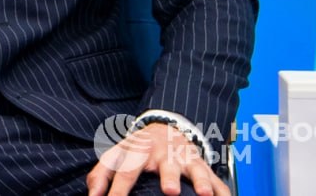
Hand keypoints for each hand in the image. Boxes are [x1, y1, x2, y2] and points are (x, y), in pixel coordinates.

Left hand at [86, 123, 229, 195]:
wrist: (166, 127)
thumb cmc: (138, 149)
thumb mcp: (117, 154)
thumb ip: (102, 173)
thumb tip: (92, 195)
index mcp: (139, 151)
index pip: (126, 171)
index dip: (118, 189)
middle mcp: (164, 154)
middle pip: (166, 166)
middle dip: (169, 178)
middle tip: (170, 191)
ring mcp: (186, 159)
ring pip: (196, 169)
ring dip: (200, 181)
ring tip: (203, 194)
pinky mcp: (203, 166)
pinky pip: (217, 180)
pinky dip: (223, 191)